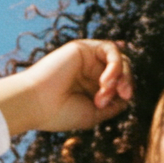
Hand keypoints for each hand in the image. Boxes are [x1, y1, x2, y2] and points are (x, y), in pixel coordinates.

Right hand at [0, 40, 133, 136]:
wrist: (36, 104)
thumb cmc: (60, 113)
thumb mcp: (94, 114)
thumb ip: (113, 105)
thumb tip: (127, 100)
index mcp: (91, 89)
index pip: (120, 84)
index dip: (125, 92)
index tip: (119, 102)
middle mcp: (88, 72)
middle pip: (122, 70)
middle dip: (126, 83)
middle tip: (120, 95)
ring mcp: (85, 59)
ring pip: (118, 59)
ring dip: (120, 75)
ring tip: (108, 88)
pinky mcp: (81, 48)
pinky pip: (110, 49)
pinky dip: (115, 65)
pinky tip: (105, 80)